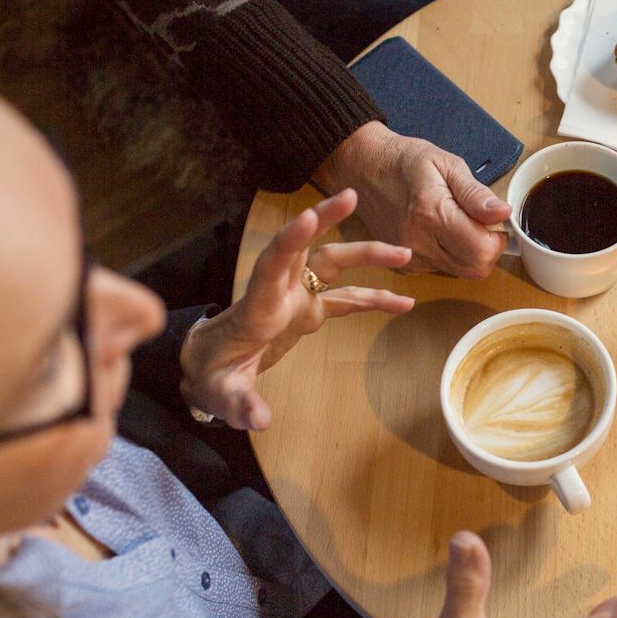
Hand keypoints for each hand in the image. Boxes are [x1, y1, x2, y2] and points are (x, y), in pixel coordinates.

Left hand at [179, 190, 413, 428]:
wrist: (211, 366)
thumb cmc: (212, 375)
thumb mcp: (220, 394)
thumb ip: (239, 404)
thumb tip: (260, 420)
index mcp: (258, 306)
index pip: (272, 265)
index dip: (290, 240)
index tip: (310, 214)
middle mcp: (280, 292)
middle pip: (307, 248)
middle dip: (328, 220)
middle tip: (353, 197)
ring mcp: (297, 298)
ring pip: (333, 265)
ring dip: (366, 254)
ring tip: (405, 253)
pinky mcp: (309, 312)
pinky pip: (347, 299)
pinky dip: (375, 298)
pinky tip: (404, 302)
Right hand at [315, 120, 510, 278]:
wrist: (362, 167)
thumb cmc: (405, 160)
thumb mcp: (446, 164)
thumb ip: (475, 194)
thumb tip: (503, 213)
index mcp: (432, 214)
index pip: (481, 251)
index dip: (497, 239)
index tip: (494, 222)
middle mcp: (418, 243)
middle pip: (474, 269)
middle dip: (488, 249)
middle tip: (480, 223)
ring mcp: (407, 257)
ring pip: (460, 273)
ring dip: (470, 254)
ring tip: (459, 224)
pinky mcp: (403, 265)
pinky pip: (441, 271)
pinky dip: (451, 256)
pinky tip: (441, 232)